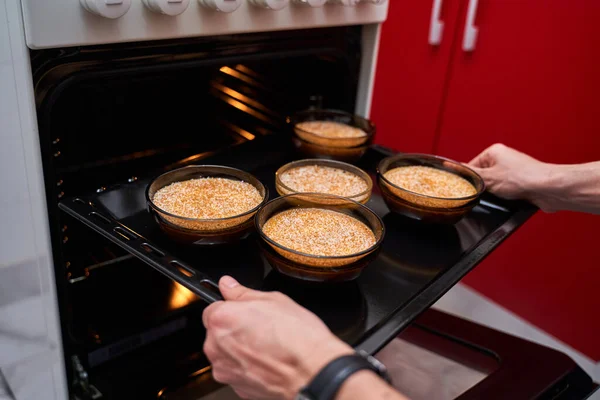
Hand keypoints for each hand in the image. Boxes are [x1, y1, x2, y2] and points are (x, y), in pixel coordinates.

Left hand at [202, 276, 352, 399]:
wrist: (312, 372)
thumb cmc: (297, 337)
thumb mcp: (273, 299)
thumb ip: (242, 292)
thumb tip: (228, 285)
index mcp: (221, 319)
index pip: (213, 308)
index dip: (231, 308)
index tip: (244, 311)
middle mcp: (216, 346)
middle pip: (217, 333)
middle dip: (235, 329)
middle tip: (261, 327)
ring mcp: (225, 370)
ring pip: (227, 354)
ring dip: (240, 349)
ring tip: (267, 345)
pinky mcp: (236, 388)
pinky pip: (237, 371)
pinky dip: (249, 367)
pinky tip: (268, 360)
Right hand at [468, 143, 552, 209]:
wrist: (548, 188)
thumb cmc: (523, 178)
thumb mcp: (488, 178)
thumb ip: (469, 176)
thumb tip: (452, 170)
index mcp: (494, 152)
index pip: (471, 166)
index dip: (467, 179)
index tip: (465, 189)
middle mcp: (504, 160)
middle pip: (482, 176)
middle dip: (482, 187)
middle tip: (483, 194)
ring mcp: (513, 172)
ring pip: (493, 186)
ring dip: (494, 194)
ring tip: (499, 196)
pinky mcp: (520, 184)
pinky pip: (505, 192)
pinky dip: (504, 198)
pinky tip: (507, 200)